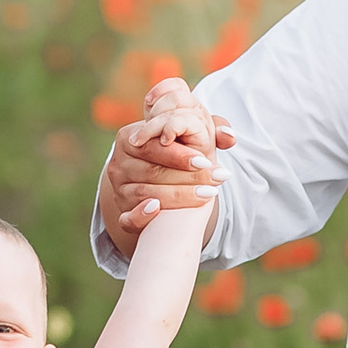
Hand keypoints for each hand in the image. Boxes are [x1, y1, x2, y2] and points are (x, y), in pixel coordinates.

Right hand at [101, 83, 230, 248]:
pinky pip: (128, 218)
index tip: (206, 161)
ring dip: (180, 196)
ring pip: (147, 194)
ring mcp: (119, 189)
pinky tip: (158, 211)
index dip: (181, 155)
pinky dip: (141, 216)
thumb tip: (229, 136)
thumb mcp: (188, 134)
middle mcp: (118, 163)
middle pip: (153, 171)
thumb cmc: (176, 151)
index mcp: (130, 138)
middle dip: (187, 176)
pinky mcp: (123, 212)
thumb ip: (209, 129)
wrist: (154, 175)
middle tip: (216, 178)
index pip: (154, 146)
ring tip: (209, 193)